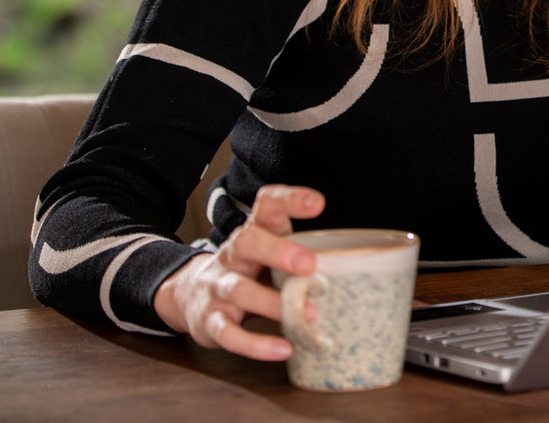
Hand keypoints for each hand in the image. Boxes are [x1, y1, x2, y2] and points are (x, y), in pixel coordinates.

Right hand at [153, 184, 324, 360]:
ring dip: (273, 303)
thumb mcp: (270, 253)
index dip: (289, 200)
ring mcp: (218, 287)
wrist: (190, 295)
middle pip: (247, 242)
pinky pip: (229, 333)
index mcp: (253, 232)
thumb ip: (304, 253)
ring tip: (309, 315)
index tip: (317, 203)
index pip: (267, 205)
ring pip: (239, 290)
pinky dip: (256, 344)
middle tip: (310, 264)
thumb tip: (358, 268)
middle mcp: (232, 255)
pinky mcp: (210, 321)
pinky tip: (283, 349)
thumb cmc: (249, 271)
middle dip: (277, 251)